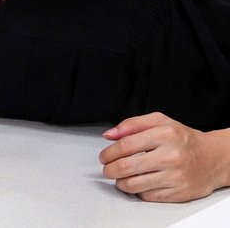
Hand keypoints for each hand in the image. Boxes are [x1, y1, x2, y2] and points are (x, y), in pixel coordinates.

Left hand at [99, 112, 229, 201]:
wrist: (213, 158)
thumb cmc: (183, 139)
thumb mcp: (159, 121)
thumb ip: (132, 124)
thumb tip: (109, 134)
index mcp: (164, 134)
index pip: (125, 145)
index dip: (109, 152)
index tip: (104, 156)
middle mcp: (171, 156)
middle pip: (126, 167)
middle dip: (109, 170)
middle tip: (107, 169)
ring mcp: (175, 176)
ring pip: (134, 184)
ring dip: (120, 182)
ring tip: (121, 177)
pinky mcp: (178, 193)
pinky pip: (148, 196)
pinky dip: (138, 191)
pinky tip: (139, 183)